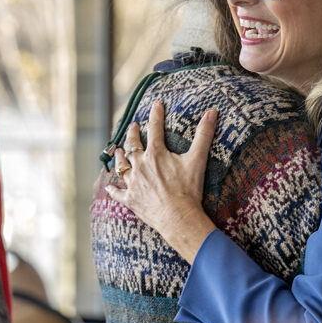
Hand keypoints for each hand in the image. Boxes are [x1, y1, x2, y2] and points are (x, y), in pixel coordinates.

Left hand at [104, 101, 217, 262]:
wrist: (178, 217)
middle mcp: (140, 166)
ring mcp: (133, 183)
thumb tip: (212, 112)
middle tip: (132, 127)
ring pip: (122, 167)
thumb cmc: (188, 190)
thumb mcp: (197, 160)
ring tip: (118, 151)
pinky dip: (113, 189)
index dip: (156, 115)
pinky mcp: (130, 200)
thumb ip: (204, 135)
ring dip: (120, 158)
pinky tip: (109, 186)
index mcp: (155, 154)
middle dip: (132, 134)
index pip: (155, 129)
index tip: (156, 104)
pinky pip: (117, 193)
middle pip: (133, 146)